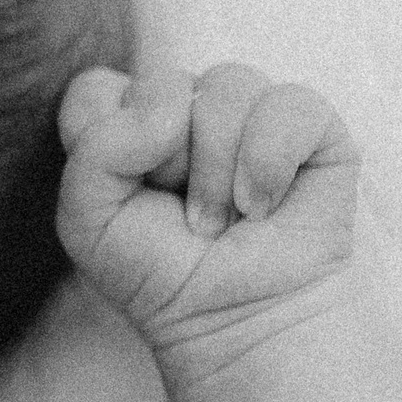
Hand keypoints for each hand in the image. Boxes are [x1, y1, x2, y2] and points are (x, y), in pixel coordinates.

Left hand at [57, 64, 358, 380]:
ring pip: (225, 86)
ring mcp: (249, 113)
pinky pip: (288, 103)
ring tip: (223, 220)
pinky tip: (263, 206)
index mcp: (126, 126)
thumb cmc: (158, 273)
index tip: (126, 190)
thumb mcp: (89, 222)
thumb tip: (167, 109)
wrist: (234, 319)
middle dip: (166, 161)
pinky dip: (268, 161)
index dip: (104, 136)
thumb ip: (94, 153)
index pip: (95, 89)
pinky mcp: (311, 126)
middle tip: (182, 215)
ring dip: (217, 170)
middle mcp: (186, 110)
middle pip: (160, 82)